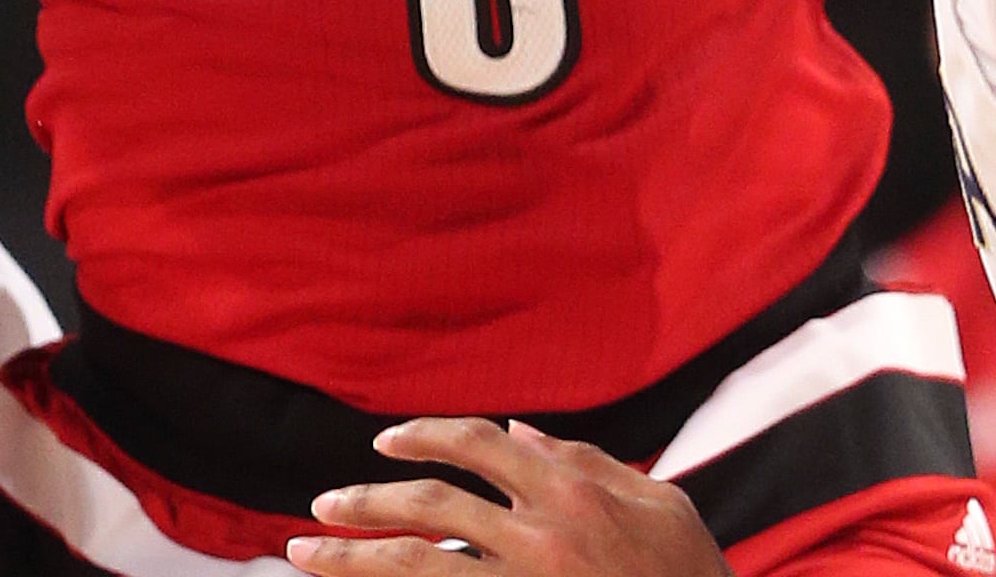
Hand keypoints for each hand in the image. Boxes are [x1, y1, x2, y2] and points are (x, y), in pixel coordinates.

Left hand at [289, 419, 732, 575]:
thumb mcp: (659, 503)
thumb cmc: (691, 573)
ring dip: (354, 561)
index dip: (423, 438)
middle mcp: (542, 536)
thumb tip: (516, 431)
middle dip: (365, 504)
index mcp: (572, 490)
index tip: (384, 443)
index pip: (475, 446)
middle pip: (429, 508)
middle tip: (320, 508)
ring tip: (303, 556)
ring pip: (421, 565)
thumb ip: (584, 461)